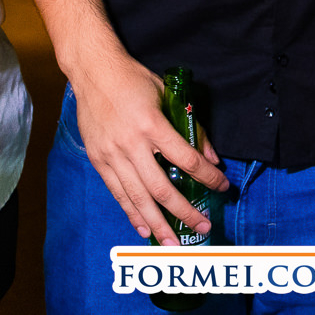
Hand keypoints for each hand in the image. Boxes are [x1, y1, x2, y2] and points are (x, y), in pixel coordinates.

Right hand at [72, 50, 226, 245]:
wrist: (93, 71)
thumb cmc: (133, 80)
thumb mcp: (167, 94)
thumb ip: (190, 126)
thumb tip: (211, 156)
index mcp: (152, 124)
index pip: (187, 159)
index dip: (208, 176)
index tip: (222, 186)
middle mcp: (131, 143)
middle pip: (162, 187)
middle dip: (185, 211)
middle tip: (202, 226)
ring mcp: (112, 154)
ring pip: (138, 197)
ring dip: (158, 223)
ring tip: (173, 243)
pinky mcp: (98, 159)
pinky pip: (117, 192)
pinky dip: (131, 212)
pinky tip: (144, 228)